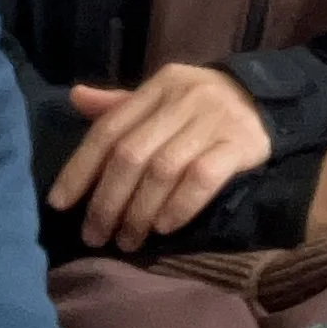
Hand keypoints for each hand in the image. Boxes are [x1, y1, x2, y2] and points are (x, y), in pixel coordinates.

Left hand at [46, 64, 272, 252]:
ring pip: (163, 170)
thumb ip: (120, 106)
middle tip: (95, 236)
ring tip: (127, 241)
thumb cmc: (200, 106)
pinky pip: (202, 178)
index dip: (81, 168)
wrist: (266, 99)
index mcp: (159, 85)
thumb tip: (74, 98)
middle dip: (107, 201)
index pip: (110, 129)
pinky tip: (164, 229)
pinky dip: (179, 206)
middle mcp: (184, 98)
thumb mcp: (161, 98)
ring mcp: (214, 119)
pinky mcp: (241, 143)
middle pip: (132, 154)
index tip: (60, 205)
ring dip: (139, 212)